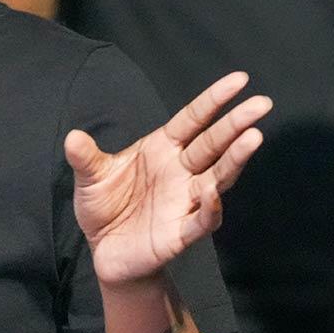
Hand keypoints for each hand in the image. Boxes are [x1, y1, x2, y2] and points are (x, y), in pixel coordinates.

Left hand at [68, 72, 270, 286]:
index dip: (214, 100)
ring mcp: (184, 201)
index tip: (240, 80)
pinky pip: (201, 220)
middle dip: (236, 124)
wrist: (105, 252)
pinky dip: (209, 207)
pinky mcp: (181, 233)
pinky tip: (212, 192)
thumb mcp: (91, 178)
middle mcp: (180, 172)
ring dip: (234, 160)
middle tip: (261, 104)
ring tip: (253, 138)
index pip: (193, 120)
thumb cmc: (105, 208)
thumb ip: (86, 158)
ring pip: (217, 177)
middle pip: (213, 144)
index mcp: (162, 149)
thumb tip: (72, 137)